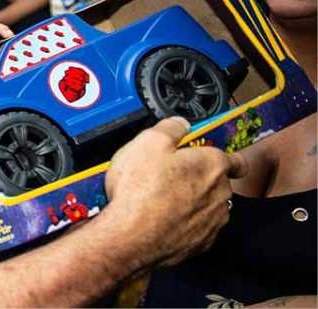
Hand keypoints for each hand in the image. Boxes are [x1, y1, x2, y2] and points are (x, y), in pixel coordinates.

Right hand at [104, 117, 247, 268]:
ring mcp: (213, 221)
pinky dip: (184, 224)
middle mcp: (220, 194)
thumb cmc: (140, 190)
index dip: (224, 157)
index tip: (210, 158)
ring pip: (208, 207)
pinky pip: (197, 228)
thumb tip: (180, 124)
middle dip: (198, 179)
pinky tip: (160, 219)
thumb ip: (170, 128)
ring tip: (160, 200)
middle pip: (218, 183)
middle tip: (168, 176)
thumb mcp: (147, 141)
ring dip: (192, 203)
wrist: (131, 236)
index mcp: (212, 165)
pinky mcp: (201, 244)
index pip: (236, 160)